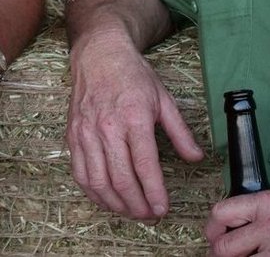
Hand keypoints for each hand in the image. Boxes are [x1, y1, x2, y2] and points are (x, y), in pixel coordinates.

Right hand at [66, 33, 203, 220]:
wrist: (99, 54)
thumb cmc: (132, 75)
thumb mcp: (163, 99)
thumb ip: (180, 132)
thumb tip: (195, 157)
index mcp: (134, 118)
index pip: (145, 166)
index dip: (155, 193)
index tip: (163, 208)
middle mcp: (107, 128)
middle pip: (121, 179)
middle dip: (137, 205)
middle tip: (149, 215)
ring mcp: (86, 133)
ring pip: (98, 182)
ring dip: (115, 204)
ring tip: (130, 212)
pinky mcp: (73, 136)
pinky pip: (80, 173)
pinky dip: (93, 192)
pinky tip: (106, 199)